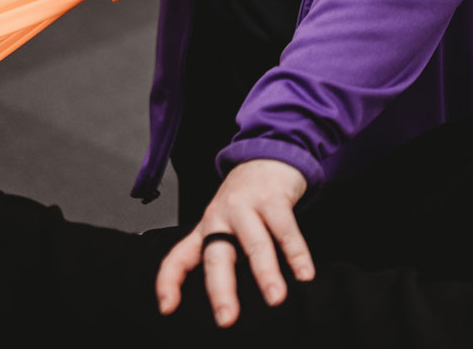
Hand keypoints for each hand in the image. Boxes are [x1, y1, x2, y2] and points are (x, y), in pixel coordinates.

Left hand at [156, 158, 314, 326]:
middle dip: (222, 289)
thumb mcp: (224, 224)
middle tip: (227, 317)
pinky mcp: (273, 198)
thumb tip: (226, 297)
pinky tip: (304, 273)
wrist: (269, 155)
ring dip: (266, 273)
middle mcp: (221, 217)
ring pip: (256, 244)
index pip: (178, 257)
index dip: (169, 283)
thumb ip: (222, 253)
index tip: (167, 308)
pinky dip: (297, 254)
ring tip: (276, 298)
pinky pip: (286, 230)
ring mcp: (247, 206)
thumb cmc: (246, 200)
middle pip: (217, 256)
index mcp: (205, 228)